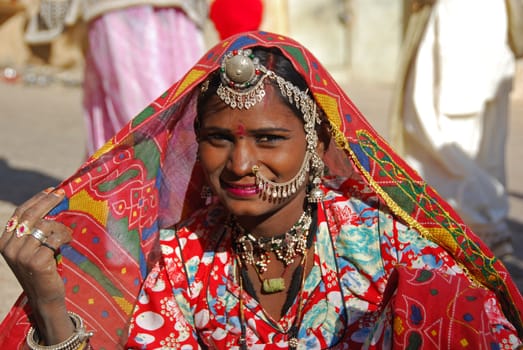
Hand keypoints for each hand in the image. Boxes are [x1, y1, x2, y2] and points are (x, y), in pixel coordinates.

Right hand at [0, 188, 74, 343]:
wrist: (45, 296)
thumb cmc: (41, 269)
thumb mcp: (31, 248)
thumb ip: (33, 229)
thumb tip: (51, 201)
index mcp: (4, 241)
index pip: (20, 213)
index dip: (36, 199)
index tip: (51, 190)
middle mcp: (9, 247)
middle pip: (32, 215)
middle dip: (49, 201)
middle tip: (63, 194)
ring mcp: (21, 255)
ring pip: (45, 226)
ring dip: (60, 227)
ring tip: (66, 235)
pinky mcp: (35, 261)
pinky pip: (55, 238)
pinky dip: (64, 237)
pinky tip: (67, 242)